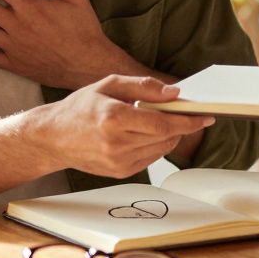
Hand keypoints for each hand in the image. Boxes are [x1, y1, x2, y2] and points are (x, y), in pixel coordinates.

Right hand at [33, 75, 214, 177]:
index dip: (188, 120)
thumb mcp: (109, 85)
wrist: (53, 137)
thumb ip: (143, 86)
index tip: (205, 116)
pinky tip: (144, 133)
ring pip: (161, 149)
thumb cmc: (80, 107)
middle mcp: (116, 144)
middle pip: (166, 136)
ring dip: (169, 134)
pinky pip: (151, 158)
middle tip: (187, 113)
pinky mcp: (120, 172)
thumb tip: (174, 93)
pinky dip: (155, 145)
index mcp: (113, 119)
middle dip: (182, 125)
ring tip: (157, 120)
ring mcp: (118, 162)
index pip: (162, 122)